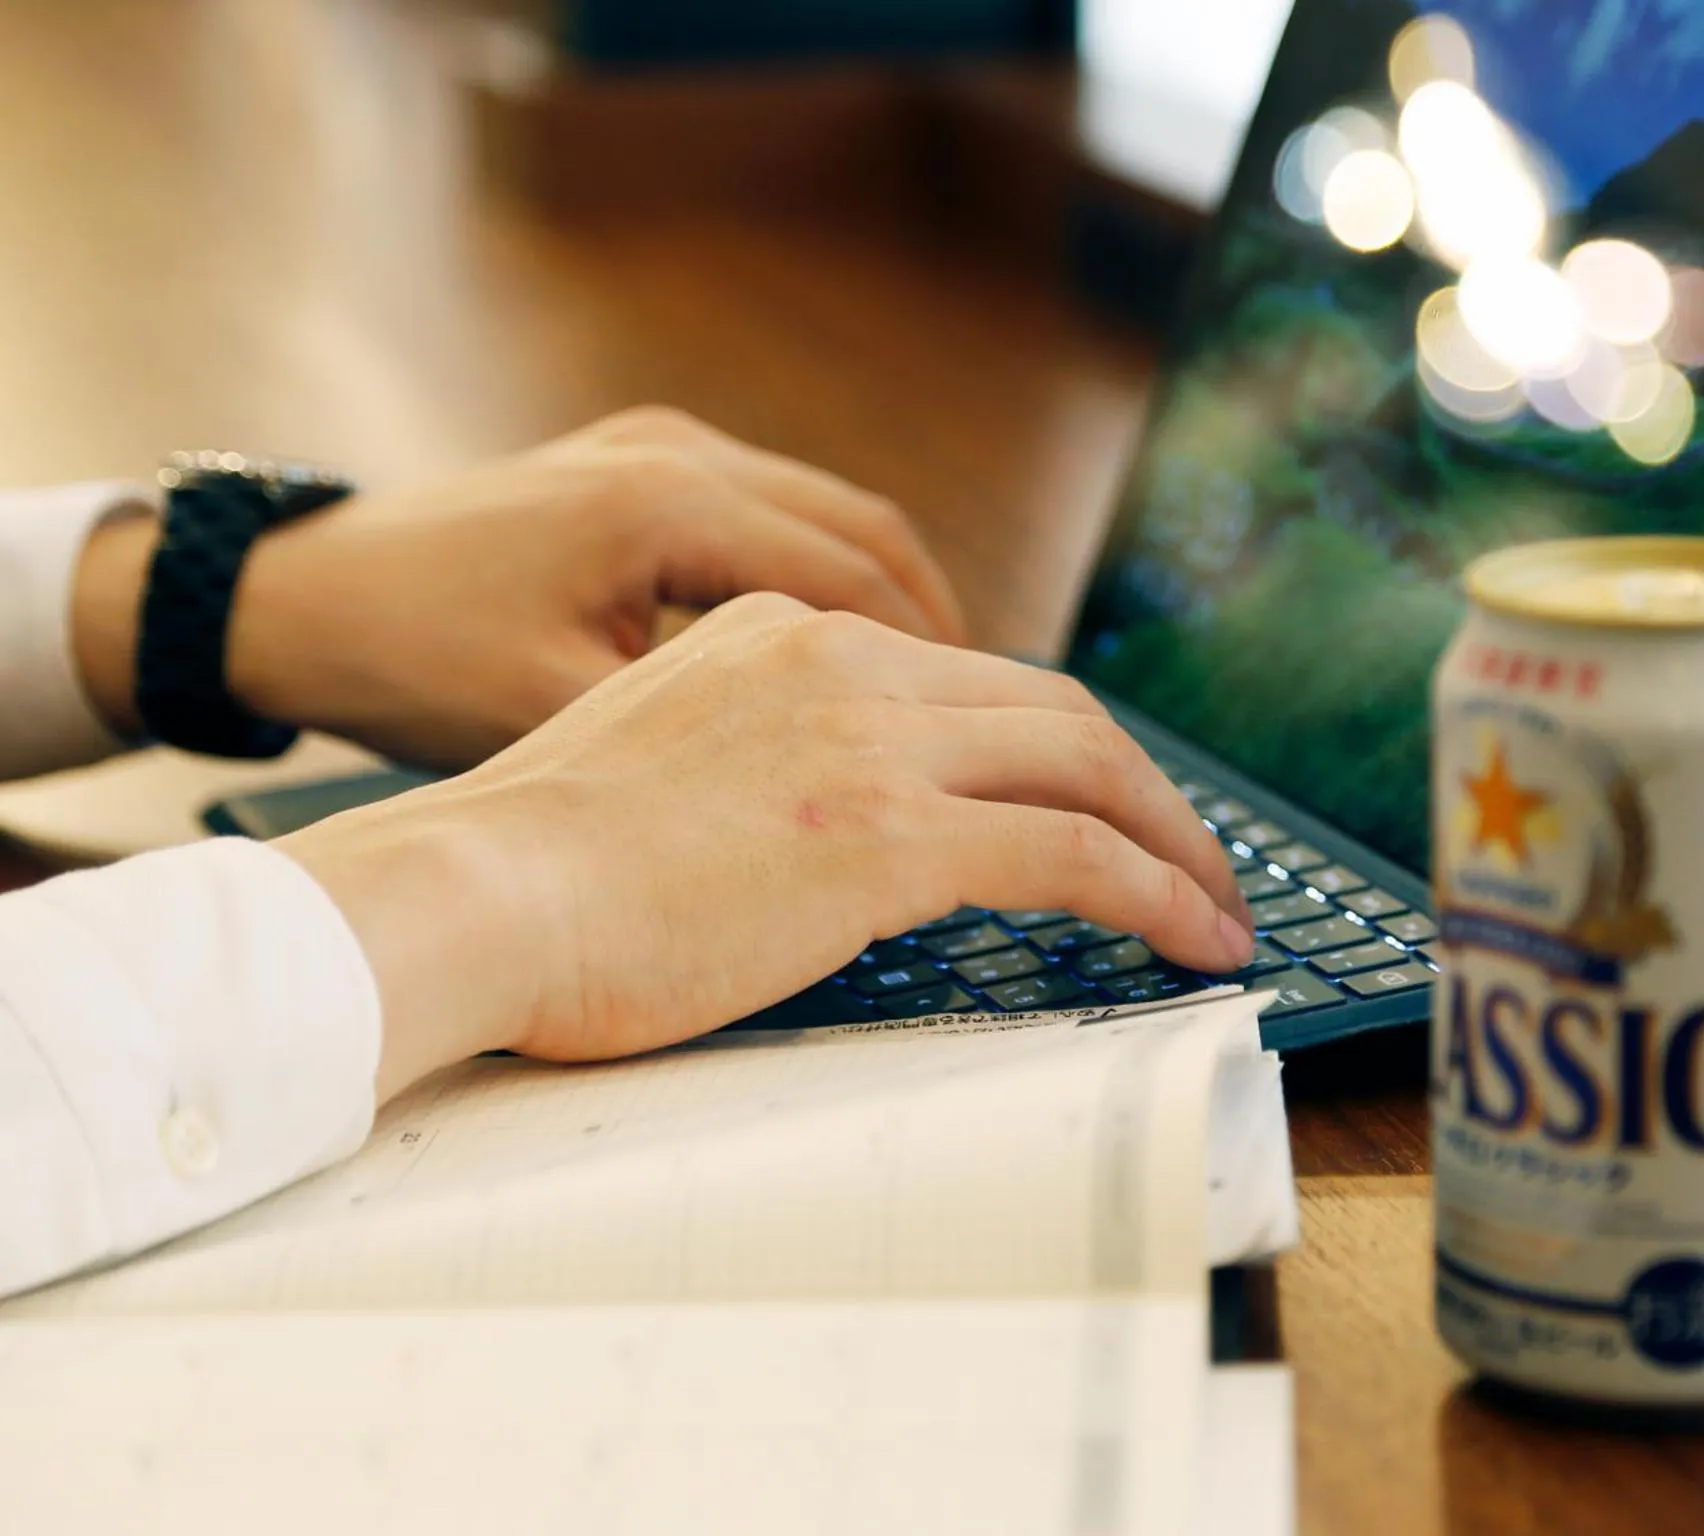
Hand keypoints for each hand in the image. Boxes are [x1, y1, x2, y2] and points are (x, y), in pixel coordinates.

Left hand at [70, 406, 965, 766]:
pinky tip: (835, 660)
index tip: (994, 753)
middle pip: (874, 539)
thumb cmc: (413, 669)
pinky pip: (775, 517)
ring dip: (895, 607)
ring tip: (940, 702)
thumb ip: (706, 745)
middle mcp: (681, 457)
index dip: (943, 677)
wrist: (296, 597)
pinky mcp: (632, 463)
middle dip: (947, 637)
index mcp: (670, 511)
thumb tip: (835, 803)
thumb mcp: (563, 722)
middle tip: (1001, 729)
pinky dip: (828, 583)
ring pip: (834, 521)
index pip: (865, 589)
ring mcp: (657, 447)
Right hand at [279, 594, 1257, 1100]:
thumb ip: (741, 766)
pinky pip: (1076, 852)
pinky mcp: (893, 835)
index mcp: (779, 638)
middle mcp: (841, 664)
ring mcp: (873, 742)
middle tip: (1189, 854)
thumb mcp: (646, 768)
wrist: (465, 893)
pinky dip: (1158, 893)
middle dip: (1142, 784)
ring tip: (1218, 908)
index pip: (960, 680)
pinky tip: (1196, 941)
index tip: (1088, 802)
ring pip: (1088, 762)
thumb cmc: (523, 871)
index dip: (1046, 743)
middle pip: (1050, 705)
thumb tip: (792, 839)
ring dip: (1174, 840)